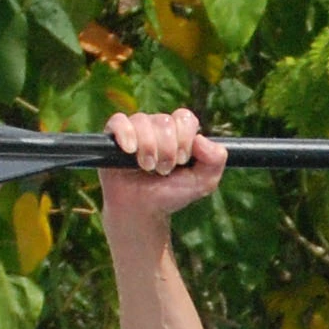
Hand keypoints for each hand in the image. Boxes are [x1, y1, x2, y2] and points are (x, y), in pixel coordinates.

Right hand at [101, 107, 226, 228]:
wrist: (143, 211)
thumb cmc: (171, 194)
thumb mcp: (203, 182)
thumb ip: (215, 160)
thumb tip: (201, 139)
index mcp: (179, 132)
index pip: (185, 118)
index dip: (185, 137)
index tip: (181, 160)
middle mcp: (157, 127)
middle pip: (164, 121)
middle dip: (167, 149)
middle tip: (163, 170)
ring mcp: (135, 130)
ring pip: (143, 121)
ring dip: (148, 148)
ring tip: (147, 167)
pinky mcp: (113, 137)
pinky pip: (118, 122)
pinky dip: (126, 134)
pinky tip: (129, 151)